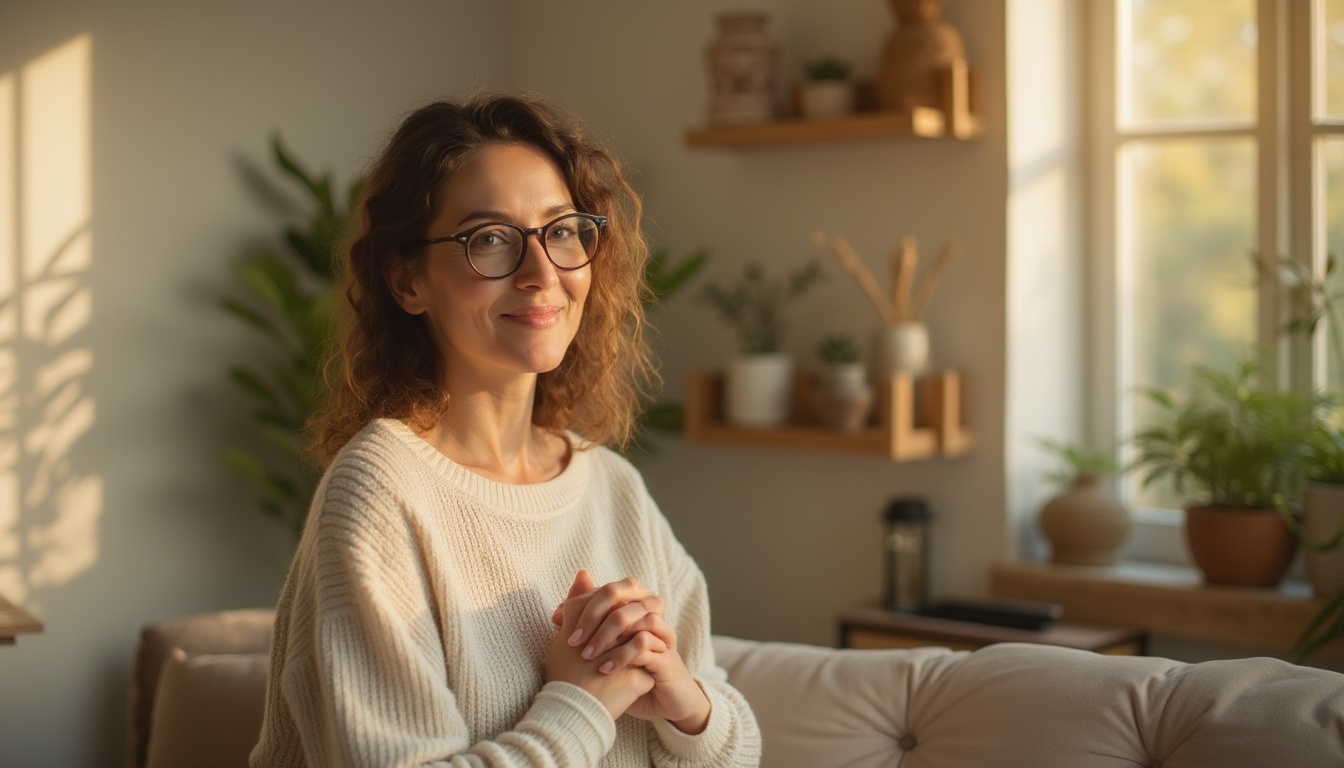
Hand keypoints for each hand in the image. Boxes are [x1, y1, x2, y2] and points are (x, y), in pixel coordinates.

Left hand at [552, 571, 711, 733]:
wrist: (663, 704)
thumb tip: (558, 611)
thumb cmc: (629, 673)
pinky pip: (645, 646)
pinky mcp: (667, 658)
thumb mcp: (604, 648)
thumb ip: (584, 626)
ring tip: (586, 655)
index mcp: (636, 608)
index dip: (582, 600)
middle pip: (622, 594)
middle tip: (572, 639)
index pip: (608, 589)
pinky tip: (604, 669)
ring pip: (638, 617)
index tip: (558, 619)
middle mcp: (651, 615)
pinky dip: (622, 655)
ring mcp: (662, 635)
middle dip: (592, 615)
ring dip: (607, 635)